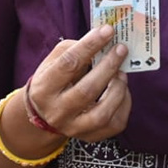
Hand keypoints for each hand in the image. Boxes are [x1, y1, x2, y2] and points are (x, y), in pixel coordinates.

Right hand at [24, 25, 131, 142]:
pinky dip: (124, 102)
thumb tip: (104, 36)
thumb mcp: (54, 61)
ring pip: (102, 113)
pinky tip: (121, 89)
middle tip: (121, 49)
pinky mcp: (92, 136)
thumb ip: (76, 48)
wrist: (46, 113)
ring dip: (118, 88)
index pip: (68, 65)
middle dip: (108, 67)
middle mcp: (57, 113)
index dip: (90, 45)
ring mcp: (74, 128)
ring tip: (121, 72)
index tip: (108, 30)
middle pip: (86, 91)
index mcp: (43, 90)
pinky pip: (116, 123)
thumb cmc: (54, 80)